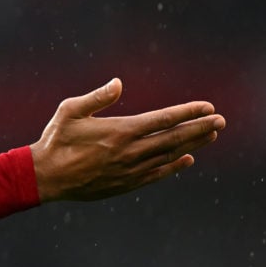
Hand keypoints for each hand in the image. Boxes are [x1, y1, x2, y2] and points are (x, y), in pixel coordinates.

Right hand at [29, 78, 225, 201]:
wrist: (45, 177)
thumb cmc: (56, 140)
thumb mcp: (69, 111)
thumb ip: (97, 97)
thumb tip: (119, 83)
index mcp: (119, 131)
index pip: (163, 119)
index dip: (187, 113)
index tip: (207, 107)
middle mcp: (129, 152)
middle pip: (174, 138)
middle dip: (199, 128)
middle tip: (220, 121)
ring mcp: (129, 170)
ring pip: (169, 156)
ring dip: (192, 145)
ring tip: (209, 136)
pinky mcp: (125, 184)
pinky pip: (156, 174)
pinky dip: (174, 167)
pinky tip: (185, 160)